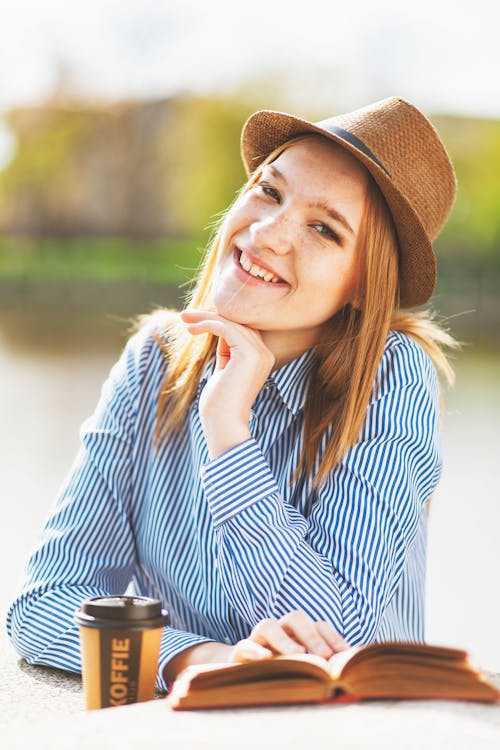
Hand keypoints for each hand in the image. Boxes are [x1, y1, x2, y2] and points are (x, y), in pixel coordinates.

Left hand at [180, 309, 274, 457]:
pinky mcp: (248, 354)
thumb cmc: (219, 404)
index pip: (241, 329)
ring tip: (184, 319)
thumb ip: (225, 351)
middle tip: (185, 315)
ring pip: (230, 322)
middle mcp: (264, 353)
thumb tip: (218, 330)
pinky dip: (207, 324)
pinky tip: (191, 330)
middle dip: (209, 314)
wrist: (223, 424)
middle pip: (237, 322)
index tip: (195, 320)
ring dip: (204, 318)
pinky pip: (226, 328)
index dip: (218, 320)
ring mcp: (259, 353)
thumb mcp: (223, 371)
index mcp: (261, 358)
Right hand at [231, 610, 348, 662]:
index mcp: (298, 633)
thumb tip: (345, 669)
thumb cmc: (280, 668)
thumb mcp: (302, 666)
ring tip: (298, 654)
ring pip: (268, 625)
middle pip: (295, 618)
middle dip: (311, 634)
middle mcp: (279, 631)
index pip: (317, 625)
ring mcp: (258, 640)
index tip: (343, 653)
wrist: (243, 671)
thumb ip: (321, 663)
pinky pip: (244, 645)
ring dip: (284, 639)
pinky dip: (255, 649)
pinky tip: (266, 657)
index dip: (331, 635)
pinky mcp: (240, 653)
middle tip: (324, 655)